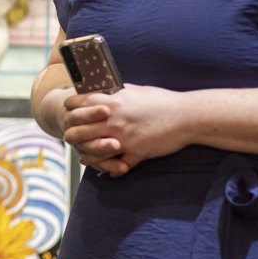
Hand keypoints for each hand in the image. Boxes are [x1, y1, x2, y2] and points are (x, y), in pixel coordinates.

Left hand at [61, 84, 187, 176]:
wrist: (187, 116)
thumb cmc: (163, 101)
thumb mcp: (136, 90)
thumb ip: (118, 91)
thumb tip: (107, 88)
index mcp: (111, 101)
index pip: (76, 104)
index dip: (70, 108)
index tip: (70, 111)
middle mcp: (112, 119)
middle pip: (77, 129)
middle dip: (72, 133)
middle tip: (73, 135)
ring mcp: (122, 138)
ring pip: (90, 150)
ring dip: (86, 153)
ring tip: (85, 155)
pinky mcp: (134, 153)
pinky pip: (114, 166)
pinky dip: (109, 169)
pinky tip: (108, 170)